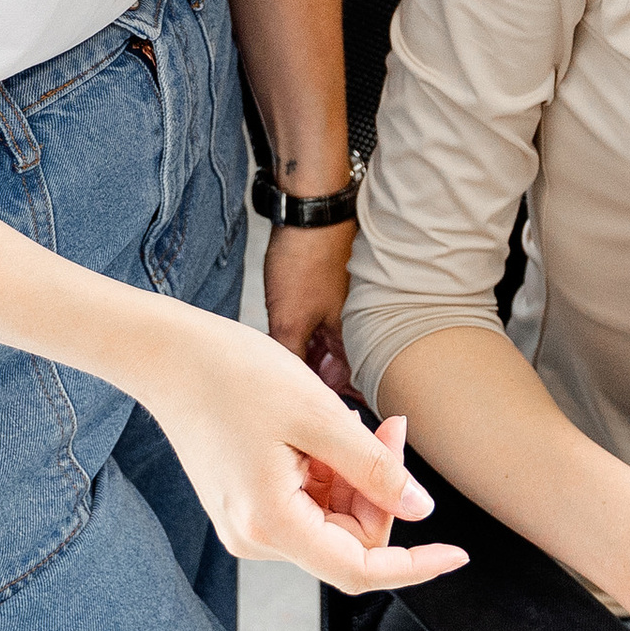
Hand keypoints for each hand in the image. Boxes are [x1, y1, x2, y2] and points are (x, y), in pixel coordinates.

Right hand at [133, 304, 467, 595]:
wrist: (171, 356)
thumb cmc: (237, 376)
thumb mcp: (320, 415)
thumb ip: (374, 469)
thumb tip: (421, 511)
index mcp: (270, 524)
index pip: (357, 570)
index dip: (413, 565)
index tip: (457, 554)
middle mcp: (255, 538)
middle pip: (349, 540)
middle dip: (381, 490)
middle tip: (389, 427)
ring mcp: (247, 523)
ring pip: (332, 521)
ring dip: (357, 476)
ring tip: (348, 420)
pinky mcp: (246, 504)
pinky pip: (308, 504)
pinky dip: (331, 472)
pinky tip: (324, 429)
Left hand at [263, 218, 355, 394]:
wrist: (309, 210)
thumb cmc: (306, 260)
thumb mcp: (289, 321)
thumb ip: (291, 361)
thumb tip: (286, 396)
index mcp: (352, 336)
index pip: (349, 387)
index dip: (330, 408)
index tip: (308, 420)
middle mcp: (353, 325)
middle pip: (336, 371)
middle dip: (313, 388)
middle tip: (286, 400)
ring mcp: (339, 307)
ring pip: (324, 350)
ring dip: (304, 364)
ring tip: (276, 377)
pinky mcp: (324, 293)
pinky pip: (315, 329)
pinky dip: (300, 341)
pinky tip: (278, 345)